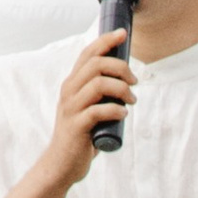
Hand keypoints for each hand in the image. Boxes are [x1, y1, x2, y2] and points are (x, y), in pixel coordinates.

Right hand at [37, 27, 132, 189]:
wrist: (62, 164)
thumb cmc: (80, 136)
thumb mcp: (89, 109)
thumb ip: (100, 96)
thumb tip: (126, 86)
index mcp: (72, 84)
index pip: (87, 54)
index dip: (105, 41)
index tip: (123, 34)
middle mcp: (69, 91)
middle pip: (96, 65)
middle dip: (121, 68)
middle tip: (135, 82)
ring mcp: (71, 108)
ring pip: (99, 84)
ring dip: (122, 89)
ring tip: (132, 100)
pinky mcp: (77, 126)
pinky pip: (99, 111)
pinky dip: (116, 110)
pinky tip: (124, 115)